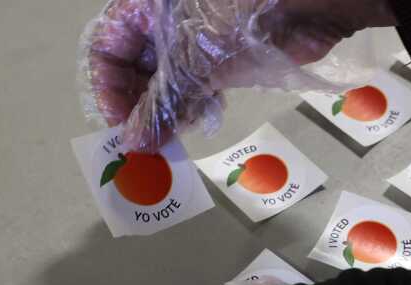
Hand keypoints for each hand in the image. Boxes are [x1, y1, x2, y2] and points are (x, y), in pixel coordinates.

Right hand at [82, 0, 396, 149]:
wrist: (305, 8)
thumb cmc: (237, 20)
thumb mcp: (191, 61)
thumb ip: (161, 103)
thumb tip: (134, 145)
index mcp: (143, 7)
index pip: (106, 48)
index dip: (108, 89)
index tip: (123, 129)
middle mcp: (163, 20)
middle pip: (136, 66)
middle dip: (142, 106)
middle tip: (151, 144)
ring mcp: (195, 39)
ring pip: (168, 80)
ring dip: (170, 110)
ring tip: (176, 134)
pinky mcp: (225, 56)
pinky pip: (198, 84)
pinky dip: (196, 103)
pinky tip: (204, 118)